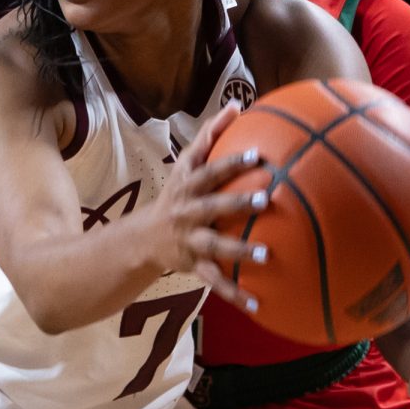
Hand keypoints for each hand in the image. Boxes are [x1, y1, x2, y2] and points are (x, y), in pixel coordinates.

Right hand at [146, 103, 268, 310]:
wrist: (144, 238)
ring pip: (214, 246)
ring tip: (266, 255)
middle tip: (265, 198)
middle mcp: (187, 211)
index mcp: (188, 185)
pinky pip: (215, 281)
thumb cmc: (177, 193)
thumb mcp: (187, 164)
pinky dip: (235, 294)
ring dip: (239, 251)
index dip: (230, 161)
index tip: (257, 154)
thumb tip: (238, 104)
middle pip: (211, 205)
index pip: (209, 168)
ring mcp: (189, 239)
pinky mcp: (192, 265)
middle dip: (236, 202)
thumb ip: (210, 135)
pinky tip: (258, 304)